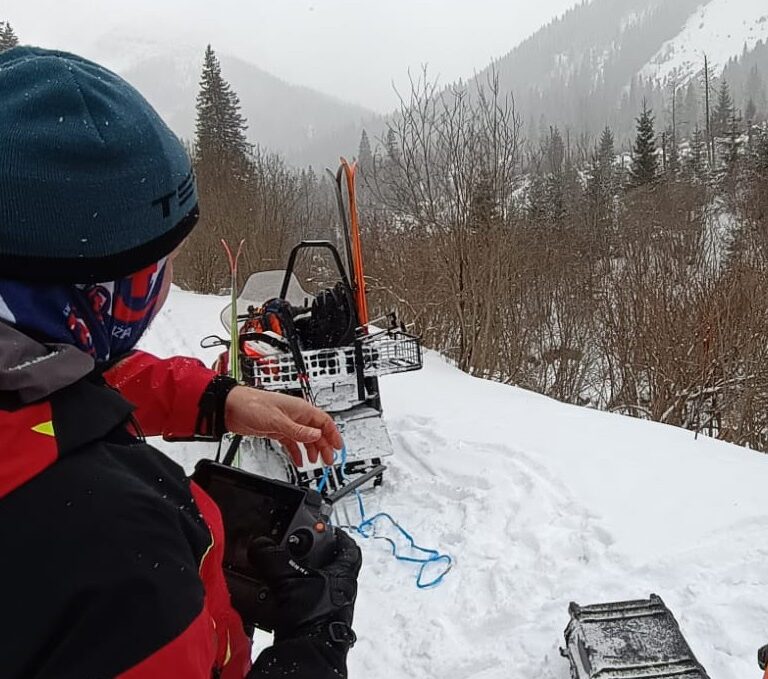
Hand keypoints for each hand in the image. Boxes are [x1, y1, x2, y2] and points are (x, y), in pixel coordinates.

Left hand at [224, 386, 342, 466]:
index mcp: (300, 409)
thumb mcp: (277, 421)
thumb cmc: (252, 405)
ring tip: (315, 462)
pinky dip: (296, 452)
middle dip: (324, 446)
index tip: (339, 447)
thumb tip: (316, 436)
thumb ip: (298, 430)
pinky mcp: (276, 430)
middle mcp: (295, 416)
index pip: (323, 422)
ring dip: (312, 450)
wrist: (231, 407)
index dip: (333, 435)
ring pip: (305, 438)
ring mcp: (286, 423)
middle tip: (329, 460)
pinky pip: (291, 442)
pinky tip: (299, 460)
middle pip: (316, 432)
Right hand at [251, 528, 361, 639]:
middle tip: (296, 544)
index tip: (324, 526)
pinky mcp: (313, 619)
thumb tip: (260, 544)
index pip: (348, 548)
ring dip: (300, 574)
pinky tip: (276, 591)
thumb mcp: (290, 577)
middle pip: (329, 563)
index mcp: (343, 574)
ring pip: (315, 582)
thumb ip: (272, 557)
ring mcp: (327, 606)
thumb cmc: (313, 616)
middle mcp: (340, 590)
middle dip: (313, 554)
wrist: (308, 652)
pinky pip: (303, 599)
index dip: (338, 535)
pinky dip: (291, 592)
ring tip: (281, 566)